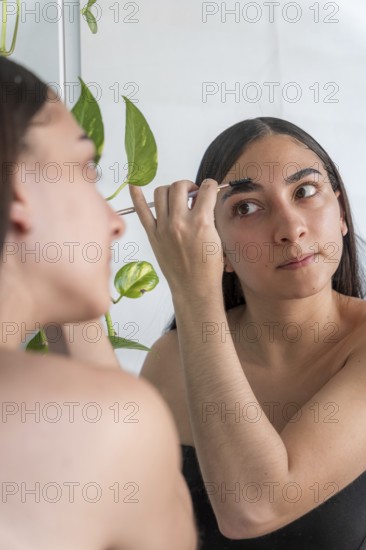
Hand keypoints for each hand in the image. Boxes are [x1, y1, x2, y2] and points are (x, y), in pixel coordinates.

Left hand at [129, 179, 223, 295]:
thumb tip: (204, 199)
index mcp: (201, 222)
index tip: (211, 188)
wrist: (194, 287)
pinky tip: (134, 184)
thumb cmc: (208, 267)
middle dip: (189, 185)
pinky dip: (136, 195)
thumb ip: (209, 216)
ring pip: (161, 192)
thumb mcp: (216, 237)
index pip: (207, 190)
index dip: (211, 186)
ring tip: (177, 197)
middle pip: (180, 186)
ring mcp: (163, 228)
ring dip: (171, 190)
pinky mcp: (152, 235)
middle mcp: (180, 222)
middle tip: (193, 194)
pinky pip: (140, 210)